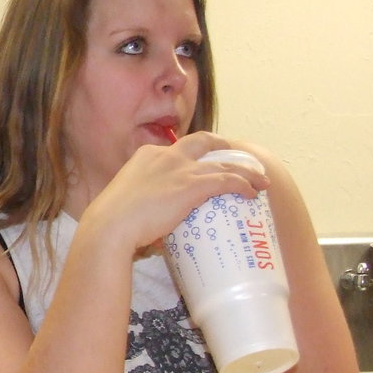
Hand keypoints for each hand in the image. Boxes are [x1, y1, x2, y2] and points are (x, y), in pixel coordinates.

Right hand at [83, 132, 269, 253]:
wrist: (111, 225)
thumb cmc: (112, 221)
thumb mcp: (126, 202)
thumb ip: (143, 205)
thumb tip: (152, 229)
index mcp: (147, 155)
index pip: (177, 148)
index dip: (193, 155)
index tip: (201, 164)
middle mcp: (166, 156)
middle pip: (204, 142)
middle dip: (222, 146)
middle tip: (235, 157)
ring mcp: (181, 168)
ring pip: (224, 164)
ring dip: (245, 171)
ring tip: (260, 181)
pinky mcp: (193, 185)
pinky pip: (227, 180)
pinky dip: (243, 184)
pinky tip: (252, 193)